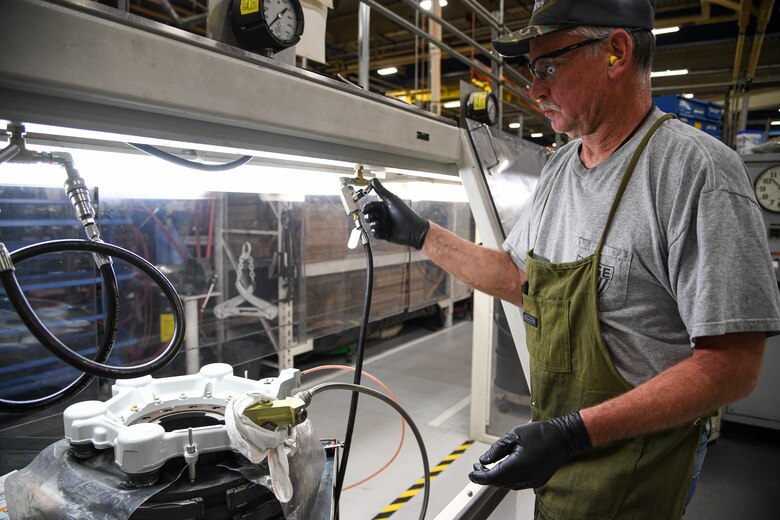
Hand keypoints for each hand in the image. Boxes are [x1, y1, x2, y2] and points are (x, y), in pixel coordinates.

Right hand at [361, 178, 429, 249]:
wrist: (413, 230)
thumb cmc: (405, 214)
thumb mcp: (392, 200)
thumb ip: (381, 190)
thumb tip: (373, 180)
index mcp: (385, 206)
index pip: (371, 206)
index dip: (367, 207)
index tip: (366, 209)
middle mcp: (383, 215)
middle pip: (369, 215)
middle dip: (369, 216)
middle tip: (374, 217)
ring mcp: (384, 225)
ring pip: (371, 224)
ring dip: (373, 224)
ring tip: (380, 224)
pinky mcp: (384, 234)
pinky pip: (375, 234)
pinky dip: (375, 232)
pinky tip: (380, 230)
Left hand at [468, 411, 590, 489]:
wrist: (563, 437)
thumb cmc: (540, 433)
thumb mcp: (514, 436)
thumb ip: (497, 449)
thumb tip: (484, 460)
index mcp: (519, 465)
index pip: (493, 477)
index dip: (480, 477)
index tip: (471, 474)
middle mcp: (526, 476)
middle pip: (499, 483)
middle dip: (486, 477)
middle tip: (477, 470)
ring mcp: (533, 480)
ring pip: (508, 485)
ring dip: (496, 479)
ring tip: (487, 468)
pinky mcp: (537, 481)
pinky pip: (517, 484)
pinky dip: (507, 479)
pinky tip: (503, 470)